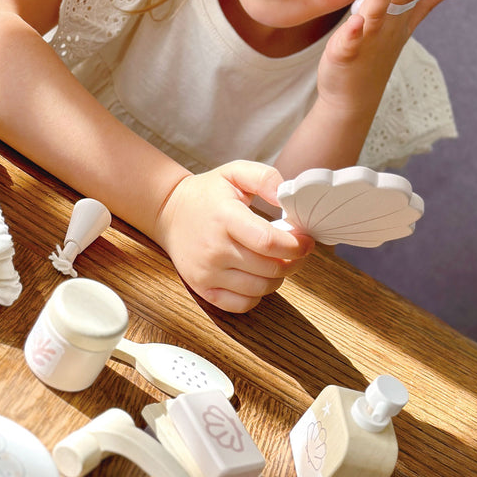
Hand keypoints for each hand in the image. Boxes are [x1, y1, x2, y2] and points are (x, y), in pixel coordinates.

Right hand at [154, 161, 313, 312]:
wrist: (170, 213)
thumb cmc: (207, 194)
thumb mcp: (234, 172)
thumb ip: (265, 178)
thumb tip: (286, 196)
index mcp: (225, 218)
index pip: (269, 242)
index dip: (296, 246)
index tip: (306, 241)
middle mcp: (215, 249)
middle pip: (269, 268)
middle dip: (294, 262)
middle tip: (297, 252)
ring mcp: (207, 272)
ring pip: (260, 288)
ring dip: (278, 278)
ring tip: (277, 262)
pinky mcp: (202, 288)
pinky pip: (241, 304)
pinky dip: (257, 295)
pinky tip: (257, 278)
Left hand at [318, 0, 453, 113]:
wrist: (355, 97)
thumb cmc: (376, 56)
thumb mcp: (403, 26)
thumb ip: (424, 3)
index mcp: (400, 12)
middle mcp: (389, 22)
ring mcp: (370, 39)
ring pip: (379, 12)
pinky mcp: (348, 55)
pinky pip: (352, 42)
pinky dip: (354, 32)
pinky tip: (355, 21)